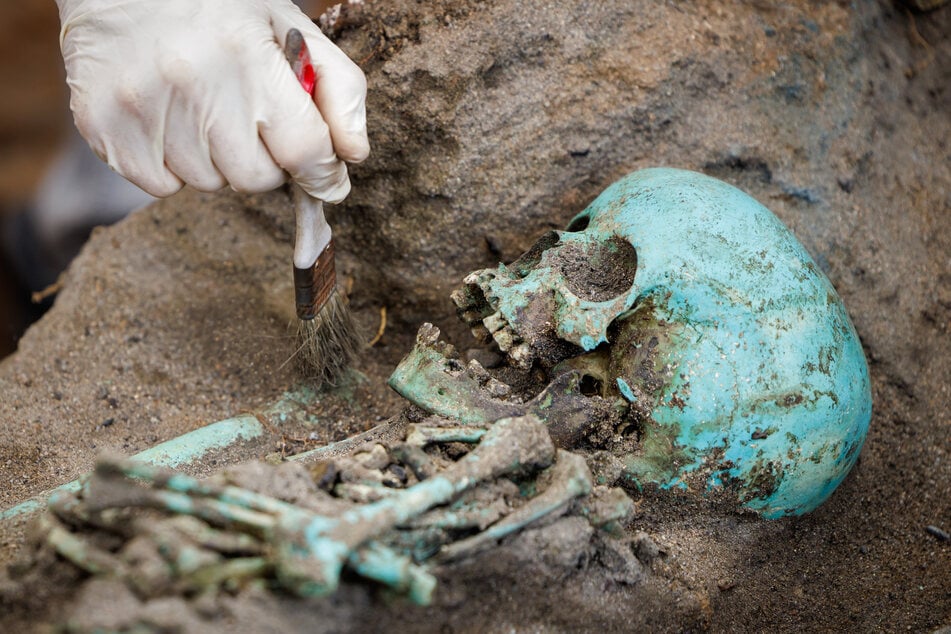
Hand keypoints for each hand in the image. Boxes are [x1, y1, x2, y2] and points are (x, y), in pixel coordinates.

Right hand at [55, 0, 368, 201]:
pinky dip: (172, 165)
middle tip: (248, 119)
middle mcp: (193, 82)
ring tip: (202, 108)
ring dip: (217, 160)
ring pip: (210, 183)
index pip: (305, 150)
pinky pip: (162, 185)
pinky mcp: (102, 125)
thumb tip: (354, 154)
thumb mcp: (288, 27)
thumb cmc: (217, 7)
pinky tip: (168, 120)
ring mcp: (143, 107)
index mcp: (247, 56)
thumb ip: (337, 89)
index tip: (326, 177)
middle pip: (257, 179)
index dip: (323, 173)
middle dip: (265, 159)